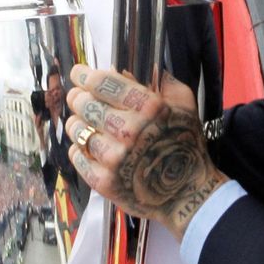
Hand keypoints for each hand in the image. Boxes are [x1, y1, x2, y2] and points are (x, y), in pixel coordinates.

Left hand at [65, 64, 225, 238]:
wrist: (187, 193)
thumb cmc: (185, 144)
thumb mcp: (183, 104)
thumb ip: (159, 81)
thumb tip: (128, 70)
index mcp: (149, 107)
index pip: (103, 83)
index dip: (84, 75)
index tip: (78, 74)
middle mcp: (129, 131)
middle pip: (84, 103)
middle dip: (79, 97)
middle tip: (79, 98)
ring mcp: (115, 158)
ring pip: (77, 129)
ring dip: (77, 123)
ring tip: (85, 123)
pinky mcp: (104, 182)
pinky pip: (77, 155)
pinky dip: (79, 148)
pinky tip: (90, 145)